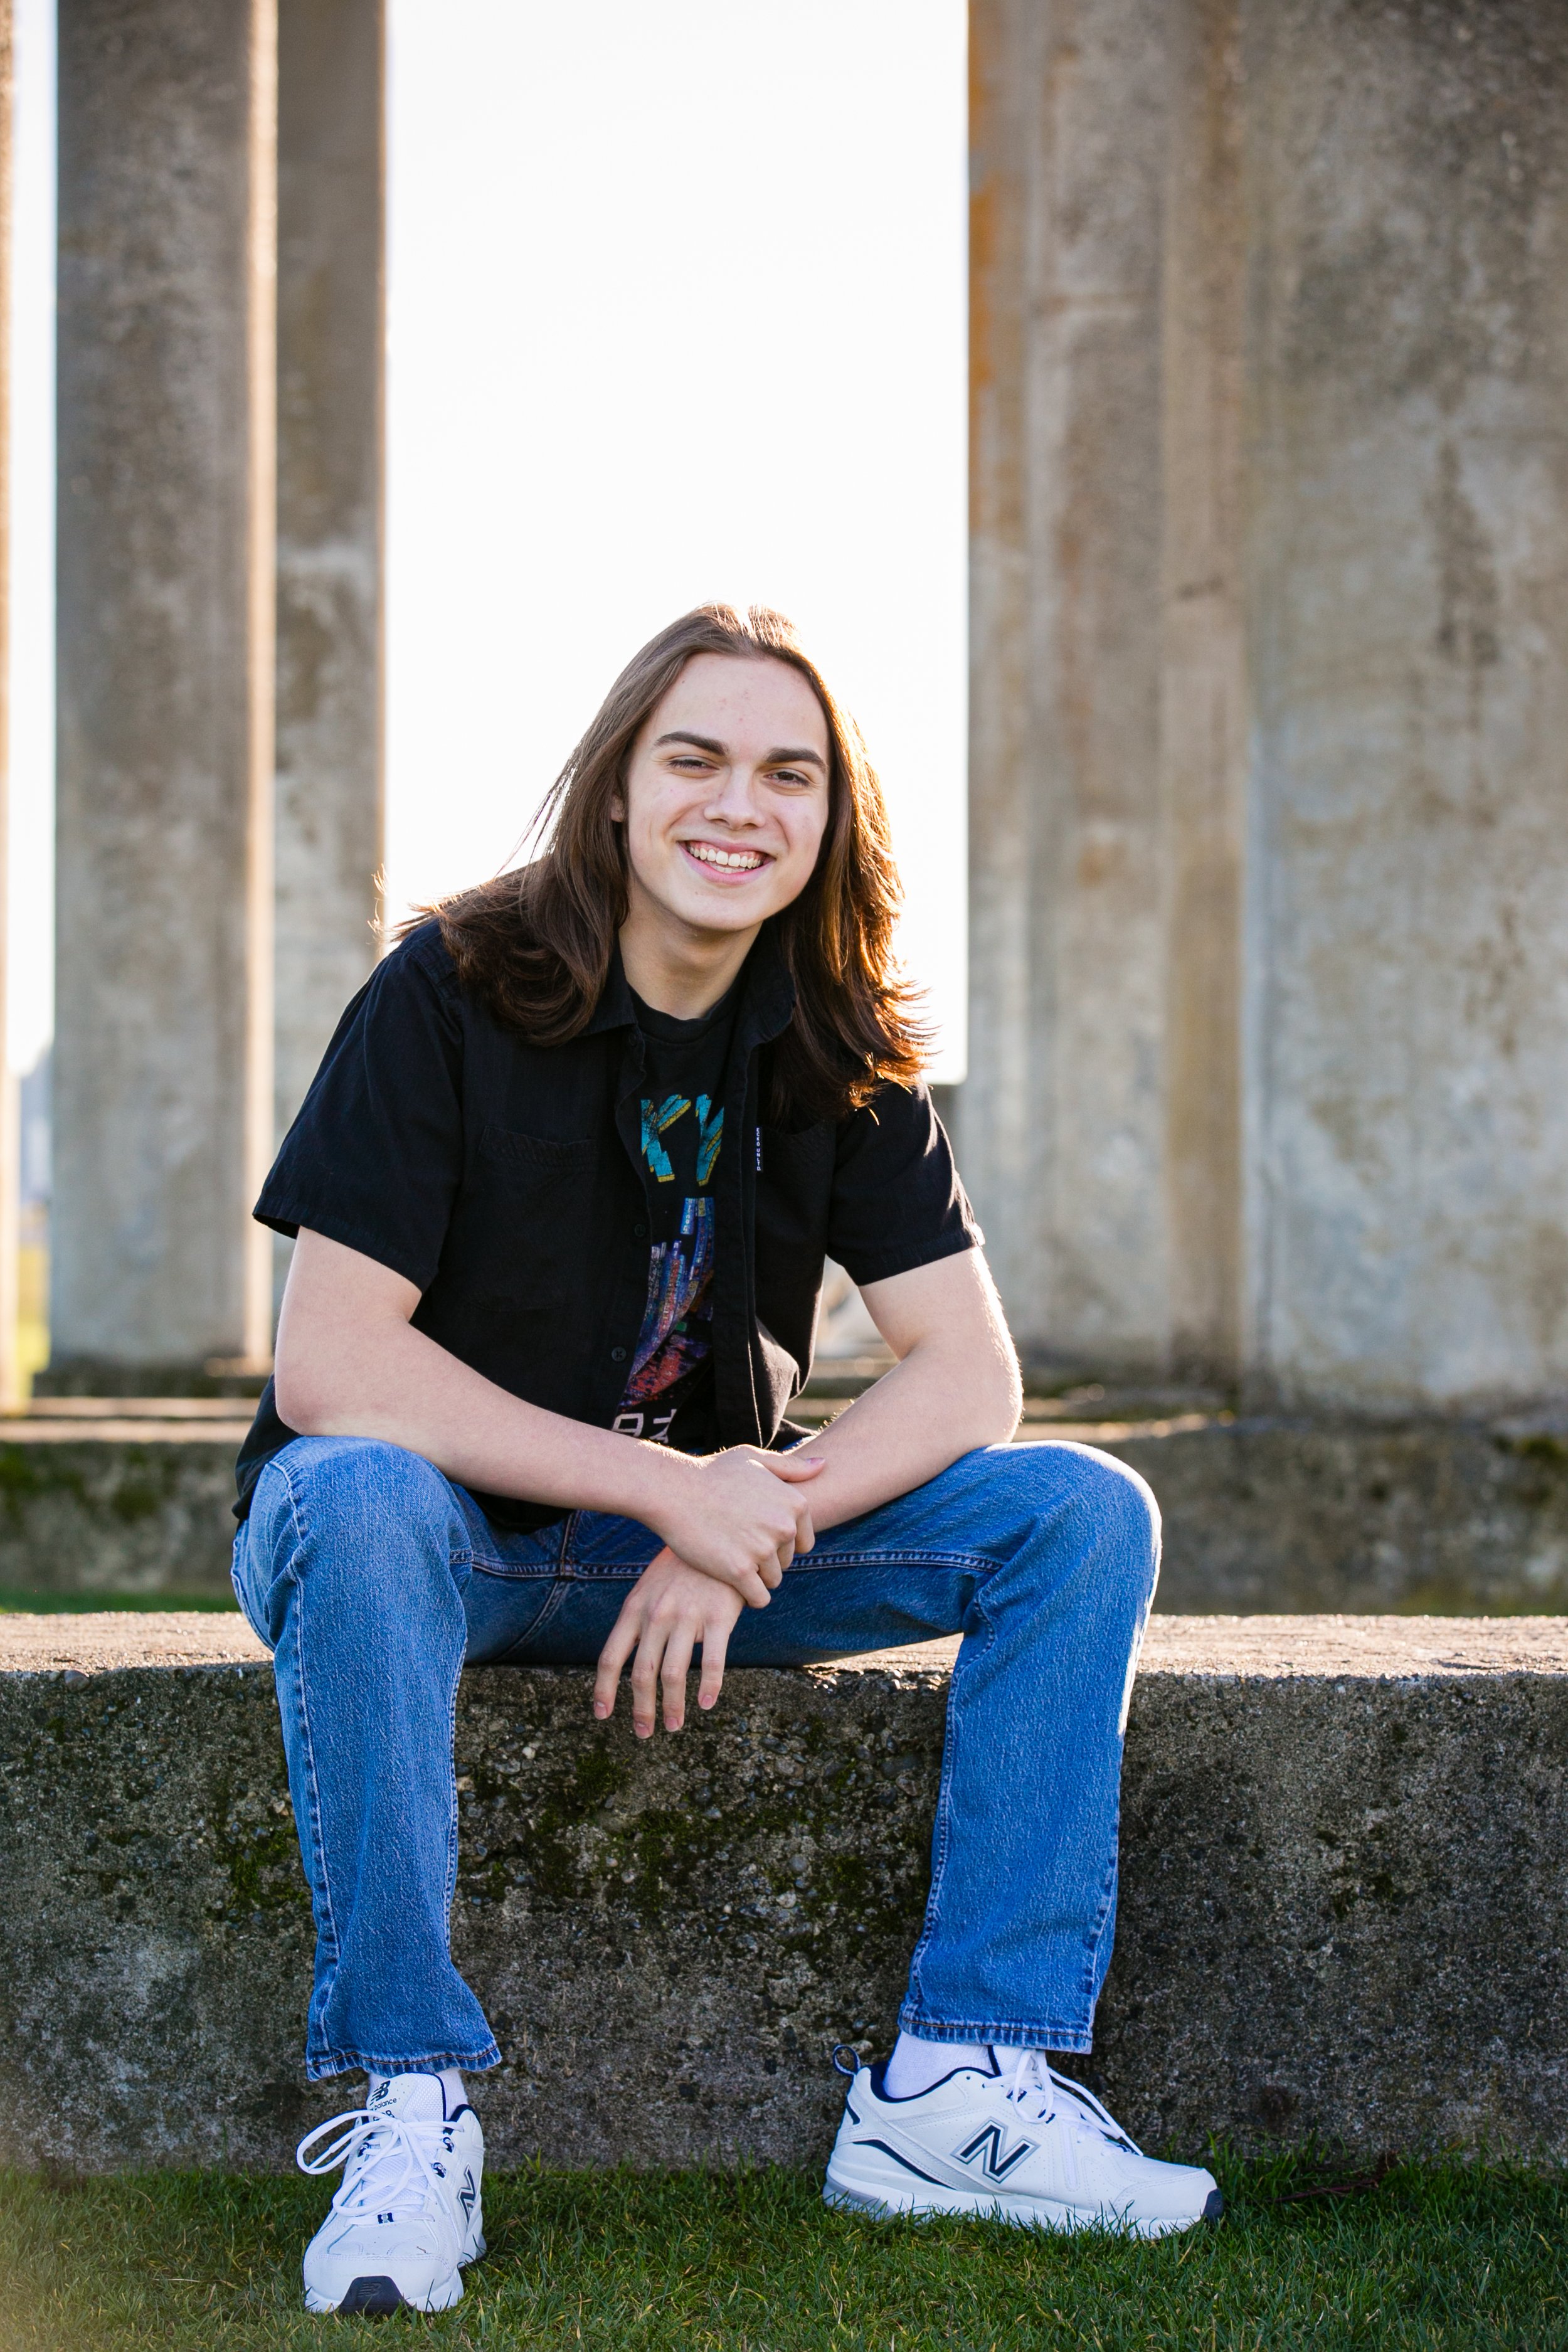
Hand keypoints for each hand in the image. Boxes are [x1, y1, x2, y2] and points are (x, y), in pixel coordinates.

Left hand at [593, 1548, 746, 1735]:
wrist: (718, 1532)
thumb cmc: (683, 1566)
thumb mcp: (650, 1587)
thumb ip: (639, 1620)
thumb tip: (632, 1660)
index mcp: (634, 1609)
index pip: (611, 1657)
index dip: (604, 1690)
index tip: (602, 1715)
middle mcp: (656, 1615)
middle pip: (641, 1673)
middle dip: (640, 1709)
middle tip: (644, 1732)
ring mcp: (687, 1616)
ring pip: (674, 1674)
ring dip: (672, 1707)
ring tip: (673, 1726)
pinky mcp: (718, 1617)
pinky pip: (714, 1661)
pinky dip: (710, 1686)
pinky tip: (708, 1703)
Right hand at [643, 1446, 823, 1607]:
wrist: (673, 1491)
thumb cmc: (712, 1472)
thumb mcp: (754, 1459)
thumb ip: (791, 1467)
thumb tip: (824, 1465)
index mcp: (795, 1503)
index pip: (804, 1542)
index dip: (780, 1543)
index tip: (757, 1535)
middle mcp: (784, 1527)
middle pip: (786, 1561)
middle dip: (767, 1559)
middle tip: (738, 1546)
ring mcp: (762, 1550)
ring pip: (772, 1581)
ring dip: (755, 1577)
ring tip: (731, 1560)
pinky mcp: (740, 1571)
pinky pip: (758, 1598)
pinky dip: (748, 1597)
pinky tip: (733, 1584)